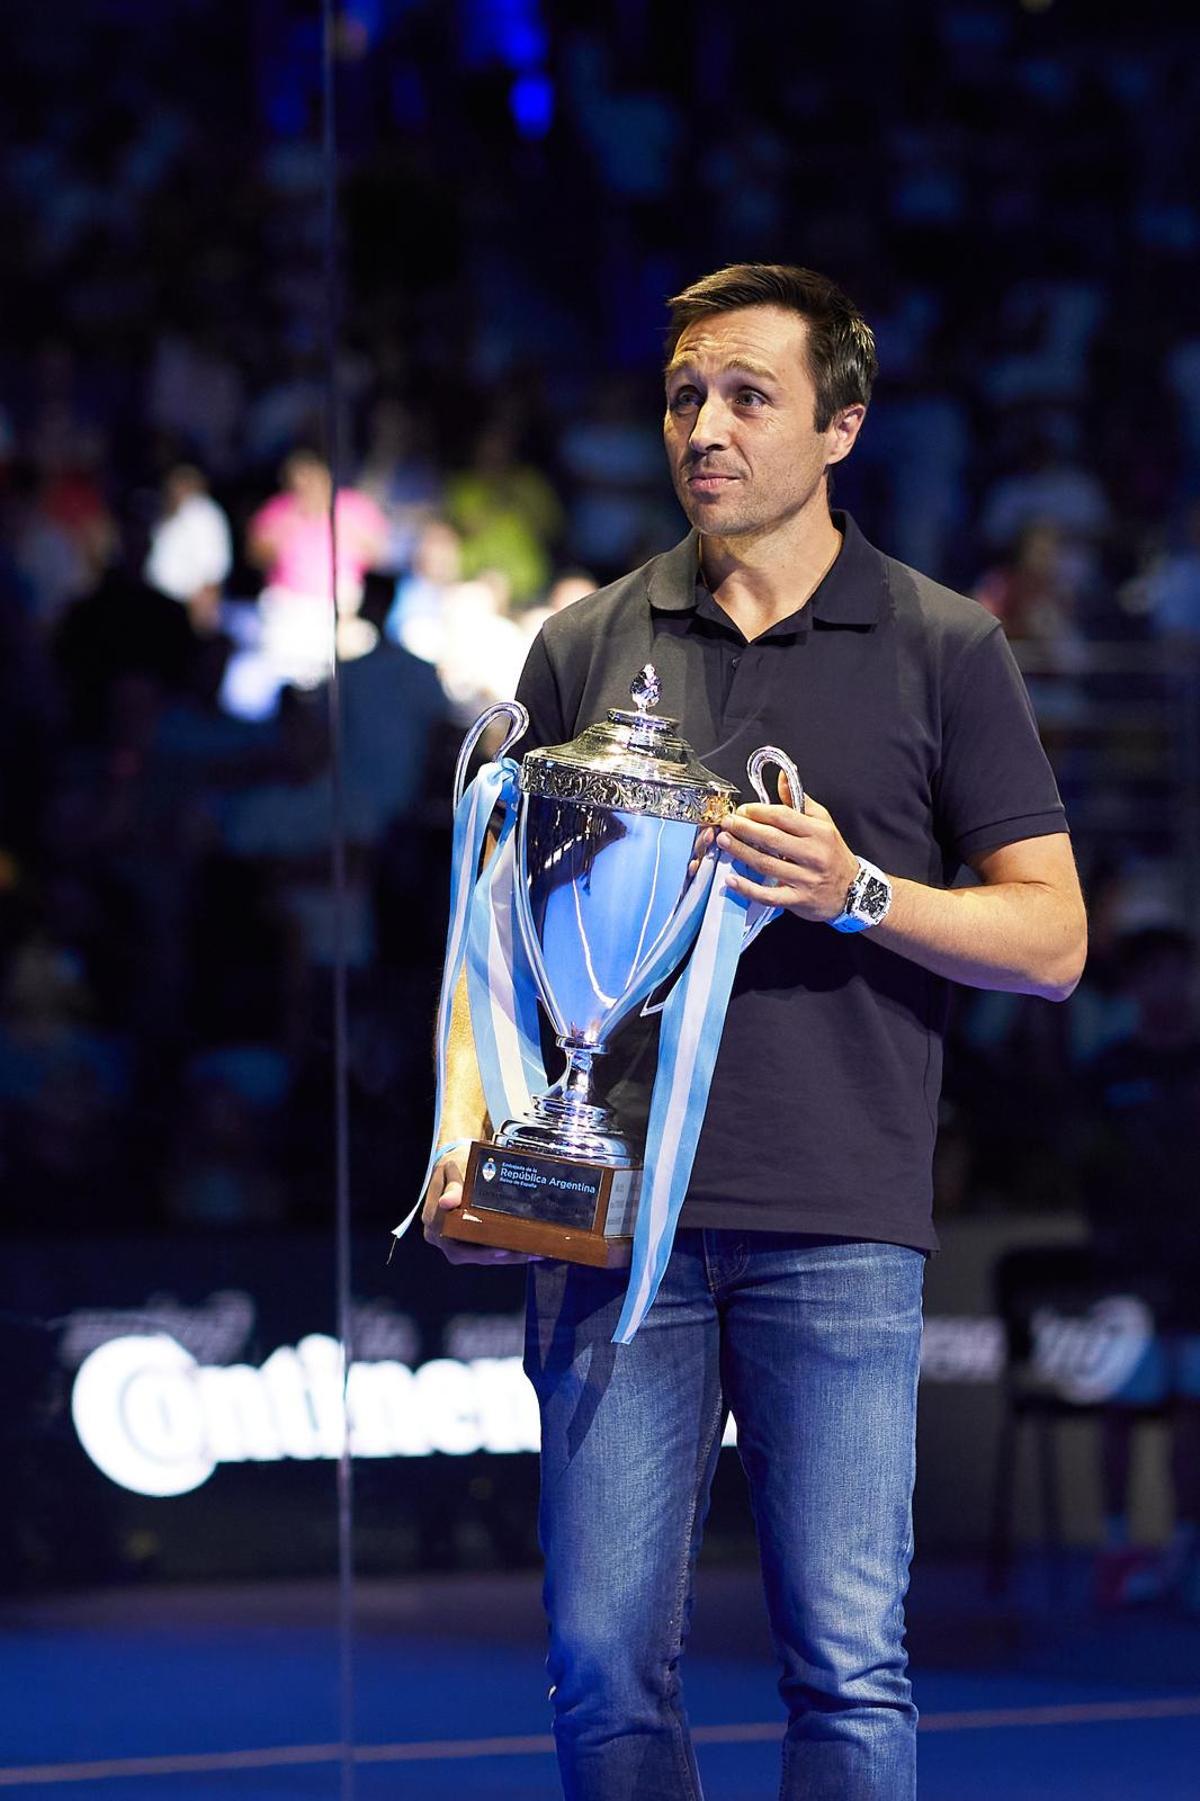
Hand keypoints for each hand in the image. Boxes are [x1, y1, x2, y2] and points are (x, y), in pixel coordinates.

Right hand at [421, 1150, 540, 1264]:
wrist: (456, 1161)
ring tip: (531, 1253)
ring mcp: (455, 1237)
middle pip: (473, 1255)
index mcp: (435, 1221)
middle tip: (525, 1253)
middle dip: (500, 1256)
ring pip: (481, 1254)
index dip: (480, 1252)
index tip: (501, 1251)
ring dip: (507, 1256)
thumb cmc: (454, 1164)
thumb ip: (452, 1186)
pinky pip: (485, 1247)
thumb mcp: (451, 1169)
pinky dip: (505, 1248)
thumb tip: (447, 1202)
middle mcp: (442, 1235)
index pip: (456, 1246)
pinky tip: (525, 1247)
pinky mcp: (468, 1235)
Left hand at [717, 772, 857, 923]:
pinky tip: (732, 880)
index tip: (742, 810)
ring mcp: (805, 879)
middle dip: (744, 829)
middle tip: (726, 823)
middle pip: (771, 839)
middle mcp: (813, 855)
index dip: (759, 812)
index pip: (783, 817)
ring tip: (723, 841)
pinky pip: (768, 895)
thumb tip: (782, 777)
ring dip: (741, 852)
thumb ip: (799, 800)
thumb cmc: (833, 853)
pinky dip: (748, 888)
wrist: (853, 890)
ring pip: (766, 864)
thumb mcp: (823, 822)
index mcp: (818, 832)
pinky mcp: (798, 900)